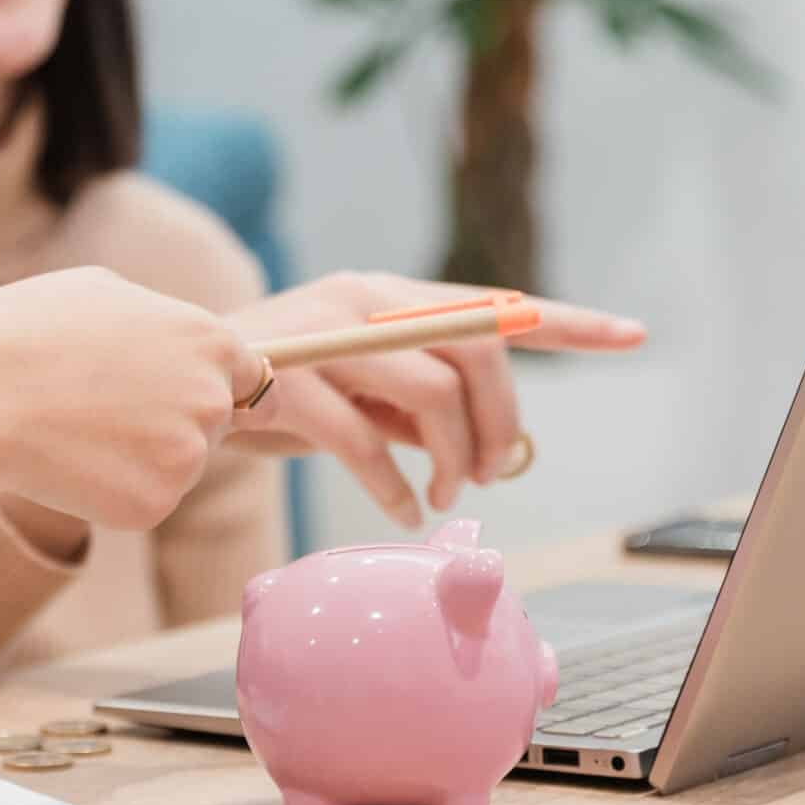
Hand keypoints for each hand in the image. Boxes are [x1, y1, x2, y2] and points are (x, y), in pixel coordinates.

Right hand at [0, 267, 261, 529]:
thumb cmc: (23, 332)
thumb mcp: (100, 291)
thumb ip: (156, 318)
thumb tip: (169, 336)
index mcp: (211, 339)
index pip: (252, 376)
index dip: (217, 387)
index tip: (183, 396)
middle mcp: (213, 399)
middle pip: (218, 424)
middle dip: (177, 422)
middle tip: (111, 413)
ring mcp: (189, 457)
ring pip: (180, 465)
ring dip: (143, 457)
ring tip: (78, 430)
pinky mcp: (156, 504)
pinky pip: (146, 500)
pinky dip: (113, 491)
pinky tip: (70, 463)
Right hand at [226, 272, 645, 526]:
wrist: (172, 392)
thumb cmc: (278, 400)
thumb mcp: (361, 396)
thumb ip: (421, 405)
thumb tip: (500, 446)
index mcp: (388, 294)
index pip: (495, 305)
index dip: (568, 322)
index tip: (632, 335)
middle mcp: (363, 298)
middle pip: (475, 348)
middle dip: (501, 419)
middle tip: (493, 471)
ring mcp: (324, 333)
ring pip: (430, 390)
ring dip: (453, 455)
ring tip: (440, 492)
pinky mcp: (283, 378)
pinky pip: (363, 439)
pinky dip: (394, 485)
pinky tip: (401, 510)